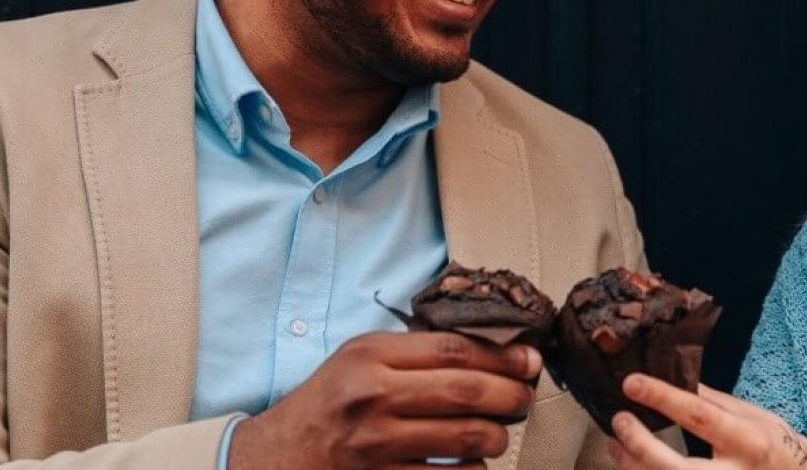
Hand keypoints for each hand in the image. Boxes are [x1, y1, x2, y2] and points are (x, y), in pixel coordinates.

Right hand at [227, 331, 541, 469]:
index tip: (530, 360)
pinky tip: (474, 463)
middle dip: (511, 395)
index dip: (503, 355)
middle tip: (524, 398)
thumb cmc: (329, 404)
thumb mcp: (358, 360)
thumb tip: (494, 350)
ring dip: (498, 435)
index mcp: (370, 356)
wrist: (277, 458)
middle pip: (468, 391)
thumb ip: (413, 351)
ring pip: (467, 438)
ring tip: (499, 432)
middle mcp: (373, 396)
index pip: (454, 348)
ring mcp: (377, 444)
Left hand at [607, 374, 806, 469]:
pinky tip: (631, 464)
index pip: (699, 416)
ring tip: (616, 445)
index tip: (631, 383)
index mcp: (747, 440)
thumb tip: (671, 376)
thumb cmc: (773, 444)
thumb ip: (712, 401)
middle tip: (619, 421)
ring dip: (634, 467)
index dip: (663, 399)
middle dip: (641, 446)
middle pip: (677, 468)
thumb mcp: (751, 415)